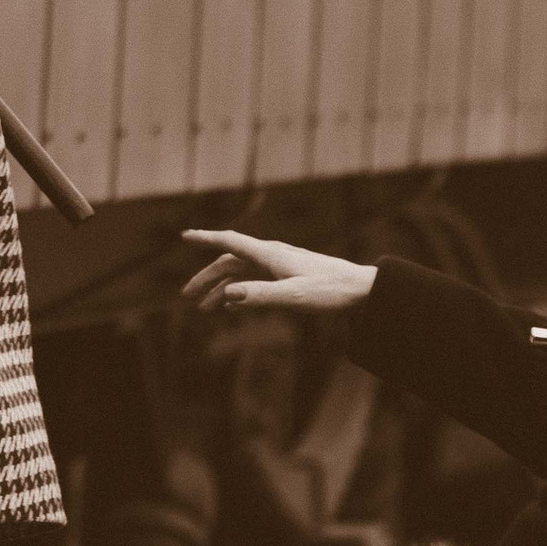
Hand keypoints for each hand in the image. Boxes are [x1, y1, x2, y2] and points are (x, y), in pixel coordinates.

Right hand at [182, 227, 378, 317]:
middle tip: (188, 297)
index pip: (230, 242)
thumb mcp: (294, 297)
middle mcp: (272, 255)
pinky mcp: (288, 276)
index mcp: (270, 254)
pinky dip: (239, 291)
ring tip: (206, 309)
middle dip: (206, 278)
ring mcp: (280, 265)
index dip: (206, 239)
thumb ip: (260, 295)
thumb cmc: (330, 292)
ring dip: (222, 288)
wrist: (362, 291)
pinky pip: (255, 280)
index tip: (184, 236)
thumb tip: (228, 294)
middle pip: (230, 261)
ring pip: (242, 272)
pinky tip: (233, 306)